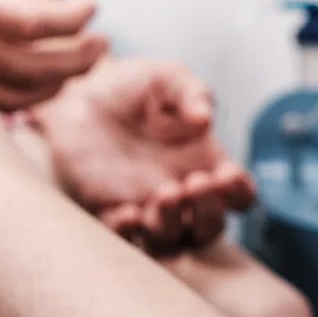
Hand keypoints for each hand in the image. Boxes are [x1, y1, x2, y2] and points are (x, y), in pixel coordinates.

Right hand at [0, 0, 103, 109]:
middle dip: (76, 60)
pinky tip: (33, 85)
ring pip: (7, 93)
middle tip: (102, 46)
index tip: (94, 10)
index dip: (71, 21)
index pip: (28, 22)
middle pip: (30, 67)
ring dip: (51, 84)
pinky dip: (14, 97)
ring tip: (76, 65)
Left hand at [28, 57, 255, 252]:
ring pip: (170, 238)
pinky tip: (128, 214)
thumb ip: (191, 91)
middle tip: (195, 183)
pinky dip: (128, 232)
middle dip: (208, 211)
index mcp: (205, 166)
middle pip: (209, 226)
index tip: (227, 175)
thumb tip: (205, 118)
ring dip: (171, 222)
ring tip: (164, 194)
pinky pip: (123, 238)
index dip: (239, 192)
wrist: (78, 97)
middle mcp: (181, 195)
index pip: (238, 196)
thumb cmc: (131, 88)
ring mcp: (146, 208)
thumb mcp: (167, 78)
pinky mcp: (109, 212)